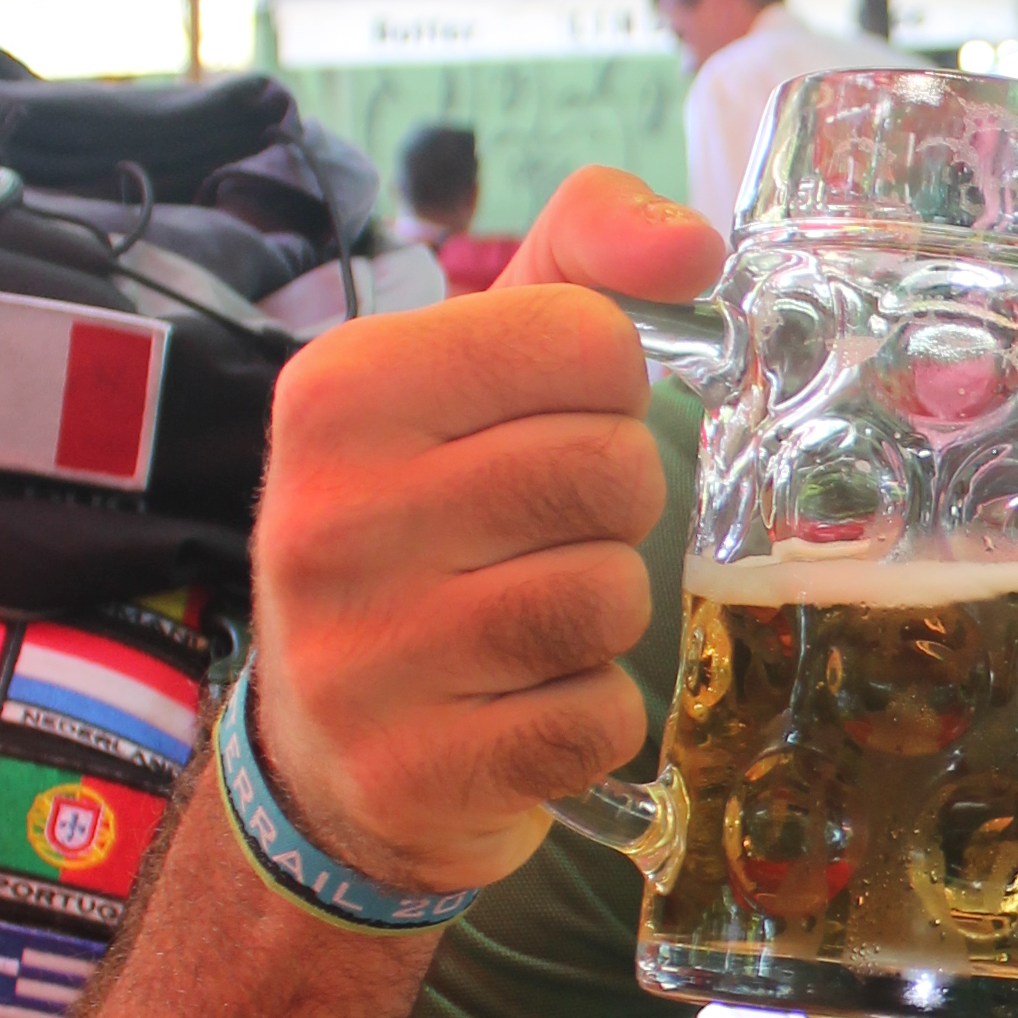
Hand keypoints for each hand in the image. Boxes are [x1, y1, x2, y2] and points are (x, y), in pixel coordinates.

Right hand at [249, 166, 721, 894]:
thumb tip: (691, 248)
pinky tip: (521, 700)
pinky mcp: (416, 769)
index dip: (607, 389)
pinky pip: (599, 719)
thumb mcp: (476, 357)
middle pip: (612, 469)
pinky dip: (590, 713)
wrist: (327, 743)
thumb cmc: (429, 514)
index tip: (549, 425)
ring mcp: (362, 655)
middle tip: (549, 532)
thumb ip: (587, 255)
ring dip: (605, 610)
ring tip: (531, 615)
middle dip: (616, 505)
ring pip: (611, 596)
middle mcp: (330, 516)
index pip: (587, 342)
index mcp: (340, 388)